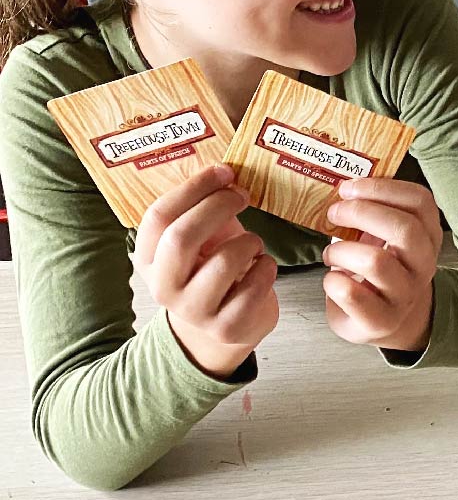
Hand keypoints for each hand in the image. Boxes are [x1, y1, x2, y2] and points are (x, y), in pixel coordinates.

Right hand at [136, 164, 277, 377]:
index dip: (193, 188)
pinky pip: (254, 287)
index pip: (160, 216)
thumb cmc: (213, 270)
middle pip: (183, 236)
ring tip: (253, 244)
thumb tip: (225, 171)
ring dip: (249, 242)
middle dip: (218, 207)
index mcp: (149, 259)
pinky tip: (264, 267)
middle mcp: (164, 287)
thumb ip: (204, 211)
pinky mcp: (227, 328)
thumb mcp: (202, 240)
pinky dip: (267, 269)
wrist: (223, 327)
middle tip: (242, 195)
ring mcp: (195, 311)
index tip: (223, 172)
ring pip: (224, 262)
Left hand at [321, 177, 440, 352]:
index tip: (349, 188)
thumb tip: (343, 185)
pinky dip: (332, 281)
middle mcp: (423, 265)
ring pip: (376, 261)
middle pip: (405, 229)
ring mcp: (404, 295)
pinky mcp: (381, 320)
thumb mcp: (386, 239)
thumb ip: (374, 213)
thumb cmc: (379, 271)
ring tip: (332, 253)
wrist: (386, 321)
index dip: (382, 188)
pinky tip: (332, 280)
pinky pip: (351, 293)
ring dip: (341, 251)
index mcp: (427, 237)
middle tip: (334, 213)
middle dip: (361, 213)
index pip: (420, 202)